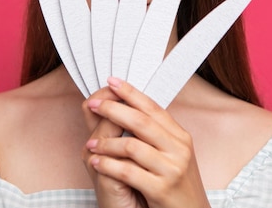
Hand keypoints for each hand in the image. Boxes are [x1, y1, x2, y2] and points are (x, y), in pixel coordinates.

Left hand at [82, 77, 210, 207]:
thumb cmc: (177, 186)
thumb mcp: (173, 155)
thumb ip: (157, 134)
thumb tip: (130, 107)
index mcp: (181, 137)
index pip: (153, 108)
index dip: (131, 93)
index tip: (111, 82)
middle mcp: (179, 149)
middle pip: (141, 121)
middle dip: (113, 109)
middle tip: (94, 104)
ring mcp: (172, 169)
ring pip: (131, 146)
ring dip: (106, 143)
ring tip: (90, 144)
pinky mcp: (161, 189)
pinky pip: (128, 171)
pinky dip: (108, 165)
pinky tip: (96, 163)